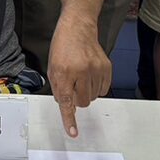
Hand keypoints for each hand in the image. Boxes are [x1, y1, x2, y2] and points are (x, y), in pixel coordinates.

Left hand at [47, 14, 110, 137]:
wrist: (78, 26)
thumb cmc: (63, 46)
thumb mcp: (52, 67)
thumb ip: (58, 87)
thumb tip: (66, 104)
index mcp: (64, 71)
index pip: (67, 100)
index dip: (69, 119)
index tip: (73, 132)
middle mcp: (81, 71)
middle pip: (82, 102)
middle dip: (76, 98)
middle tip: (72, 85)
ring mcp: (96, 69)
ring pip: (93, 97)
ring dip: (86, 92)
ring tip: (80, 76)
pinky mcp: (107, 67)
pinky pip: (103, 89)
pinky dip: (96, 87)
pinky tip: (90, 75)